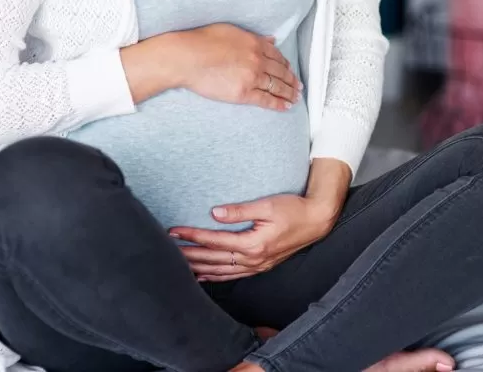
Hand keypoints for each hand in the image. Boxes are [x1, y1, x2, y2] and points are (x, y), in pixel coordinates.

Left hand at [170, 194, 338, 281]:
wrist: (316, 221)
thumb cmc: (293, 209)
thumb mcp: (267, 205)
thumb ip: (240, 211)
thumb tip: (215, 213)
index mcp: (253, 244)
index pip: (215, 241)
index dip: (193, 236)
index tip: (174, 231)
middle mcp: (253, 259)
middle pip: (214, 259)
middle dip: (189, 254)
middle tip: (167, 249)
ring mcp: (257, 265)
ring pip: (221, 271)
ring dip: (199, 268)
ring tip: (178, 264)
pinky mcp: (260, 265)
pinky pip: (233, 275)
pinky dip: (216, 276)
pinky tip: (203, 276)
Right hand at [177, 24, 301, 110]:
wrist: (188, 57)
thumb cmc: (202, 41)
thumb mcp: (231, 31)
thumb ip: (254, 37)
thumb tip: (271, 40)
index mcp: (255, 43)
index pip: (277, 56)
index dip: (286, 65)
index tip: (290, 70)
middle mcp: (257, 60)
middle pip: (281, 72)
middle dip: (292, 80)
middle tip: (298, 86)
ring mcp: (252, 77)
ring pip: (277, 86)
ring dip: (289, 93)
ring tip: (295, 98)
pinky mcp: (243, 93)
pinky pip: (266, 99)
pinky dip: (278, 104)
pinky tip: (286, 106)